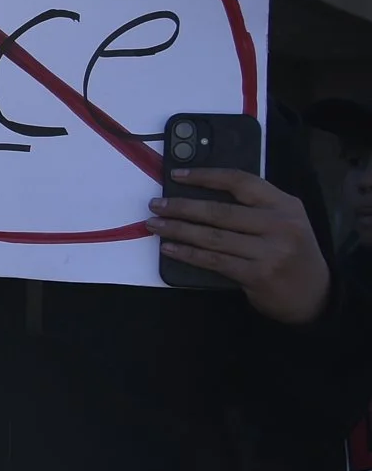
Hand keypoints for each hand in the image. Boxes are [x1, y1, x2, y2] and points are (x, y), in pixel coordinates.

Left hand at [147, 169, 331, 323]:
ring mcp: (270, 251)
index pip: (240, 182)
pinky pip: (214, 261)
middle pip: (220, 211)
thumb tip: (199, 195)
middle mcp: (280, 224)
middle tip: (156, 204)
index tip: (177, 175)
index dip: (205, 177)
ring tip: (155, 224)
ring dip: (178, 230)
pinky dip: (188, 253)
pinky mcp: (258, 274)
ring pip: (213, 236)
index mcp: (285, 205)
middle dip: (182, 207)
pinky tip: (170, 248)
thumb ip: (253, 208)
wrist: (315, 295)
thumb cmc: (291, 253)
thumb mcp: (284, 221)